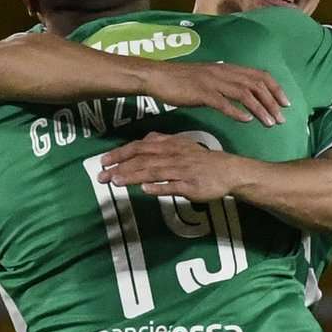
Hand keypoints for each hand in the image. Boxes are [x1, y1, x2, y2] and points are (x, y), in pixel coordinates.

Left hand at [99, 132, 243, 201]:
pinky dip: (160, 187)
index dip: (120, 154)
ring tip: (117, 182)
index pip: (140, 147)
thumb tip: (143, 141)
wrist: (229, 171)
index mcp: (170, 145)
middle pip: (143, 159)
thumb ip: (162, 142)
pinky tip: (146, 190)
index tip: (103, 161)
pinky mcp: (191, 186)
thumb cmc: (202, 160)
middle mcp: (173, 156)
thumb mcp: (182, 145)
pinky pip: (174, 186)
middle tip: (102, 176)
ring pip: (155, 172)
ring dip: (134, 176)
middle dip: (121, 167)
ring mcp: (182, 171)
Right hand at [143, 62, 288, 125]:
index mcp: (228, 68)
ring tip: (270, 123)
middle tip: (282, 119)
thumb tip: (243, 94)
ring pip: (244, 94)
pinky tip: (247, 121)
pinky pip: (223, 103)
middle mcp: (224, 72)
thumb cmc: (182, 80)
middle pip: (257, 84)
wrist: (157, 76)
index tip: (286, 103)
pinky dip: (237, 111)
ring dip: (260, 109)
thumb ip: (227, 84)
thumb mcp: (209, 78)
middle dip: (273, 102)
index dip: (276, 88)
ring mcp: (213, 82)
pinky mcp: (201, 93)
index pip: (260, 75)